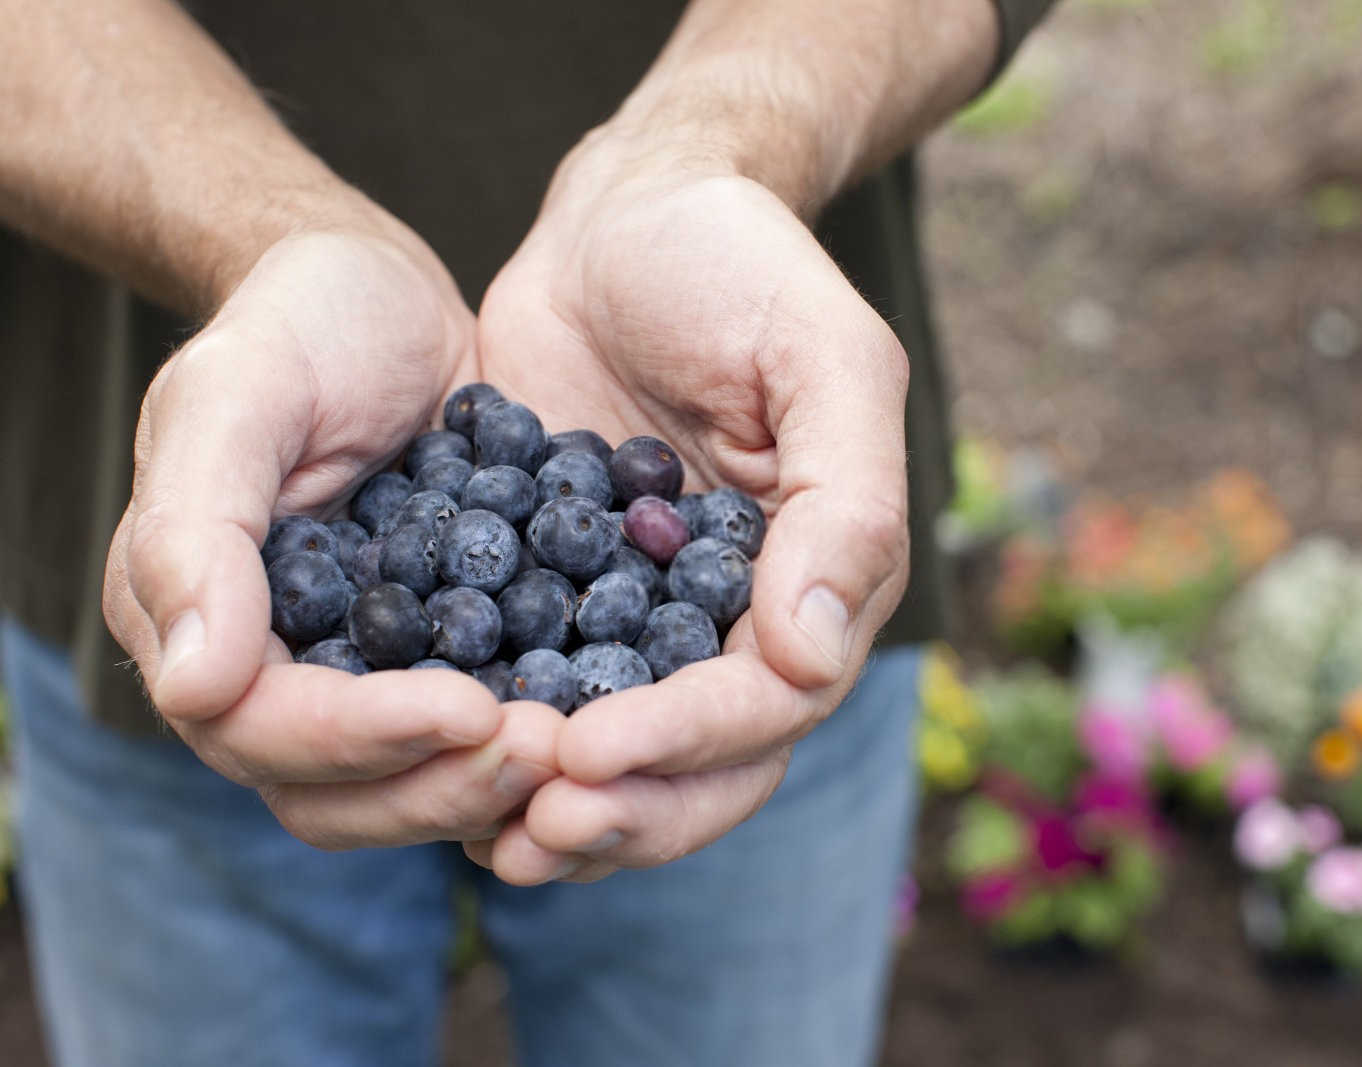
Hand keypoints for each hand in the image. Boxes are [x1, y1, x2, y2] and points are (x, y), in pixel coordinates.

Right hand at [103, 228, 563, 847]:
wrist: (387, 301)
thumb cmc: (295, 324)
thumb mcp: (234, 395)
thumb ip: (193, 532)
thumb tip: (191, 686)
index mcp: (200, 625)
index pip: (264, 730)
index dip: (362, 738)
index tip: (472, 710)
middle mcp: (277, 674)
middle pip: (341, 794)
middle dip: (444, 784)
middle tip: (554, 751)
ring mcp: (368, 675)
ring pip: (415, 783)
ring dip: (496, 781)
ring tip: (588, 744)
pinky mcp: (450, 659)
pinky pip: (488, 724)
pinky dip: (543, 736)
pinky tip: (618, 718)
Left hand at [466, 135, 911, 882]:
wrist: (630, 213)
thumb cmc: (742, 267)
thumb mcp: (825, 359)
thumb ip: (844, 505)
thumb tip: (815, 657)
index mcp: (819, 579)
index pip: (771, 699)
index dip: (689, 741)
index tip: (592, 753)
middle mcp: (741, 620)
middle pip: (704, 762)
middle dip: (625, 809)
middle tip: (531, 833)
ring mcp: (648, 617)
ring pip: (624, 753)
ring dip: (561, 806)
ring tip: (485, 837)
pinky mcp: (560, 595)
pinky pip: (540, 688)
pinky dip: (498, 738)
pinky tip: (433, 764)